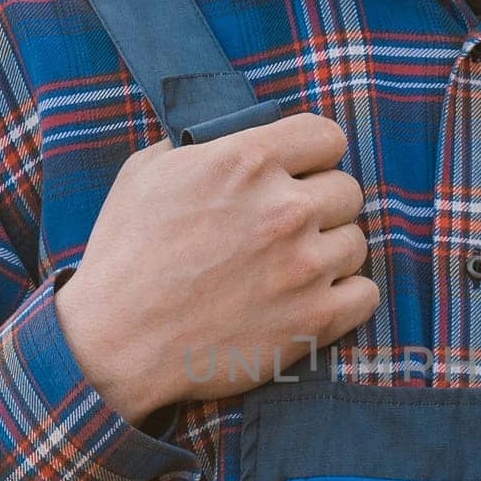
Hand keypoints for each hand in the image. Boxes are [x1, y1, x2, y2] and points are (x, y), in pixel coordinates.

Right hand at [54, 112, 379, 423]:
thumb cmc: (124, 256)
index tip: (300, 173)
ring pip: (356, 242)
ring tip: (291, 269)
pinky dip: (346, 297)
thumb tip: (237, 136)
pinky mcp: (314, 320)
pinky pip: (365, 294)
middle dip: (320, 206)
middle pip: (347, 190)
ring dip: (330, 253)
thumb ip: (205, 147)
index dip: (313, 155)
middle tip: (287, 229)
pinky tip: (312, 299)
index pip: (327, 136)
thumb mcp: (148, 173)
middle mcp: (285, 209)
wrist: (115, 344)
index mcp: (247, 162)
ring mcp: (304, 267)